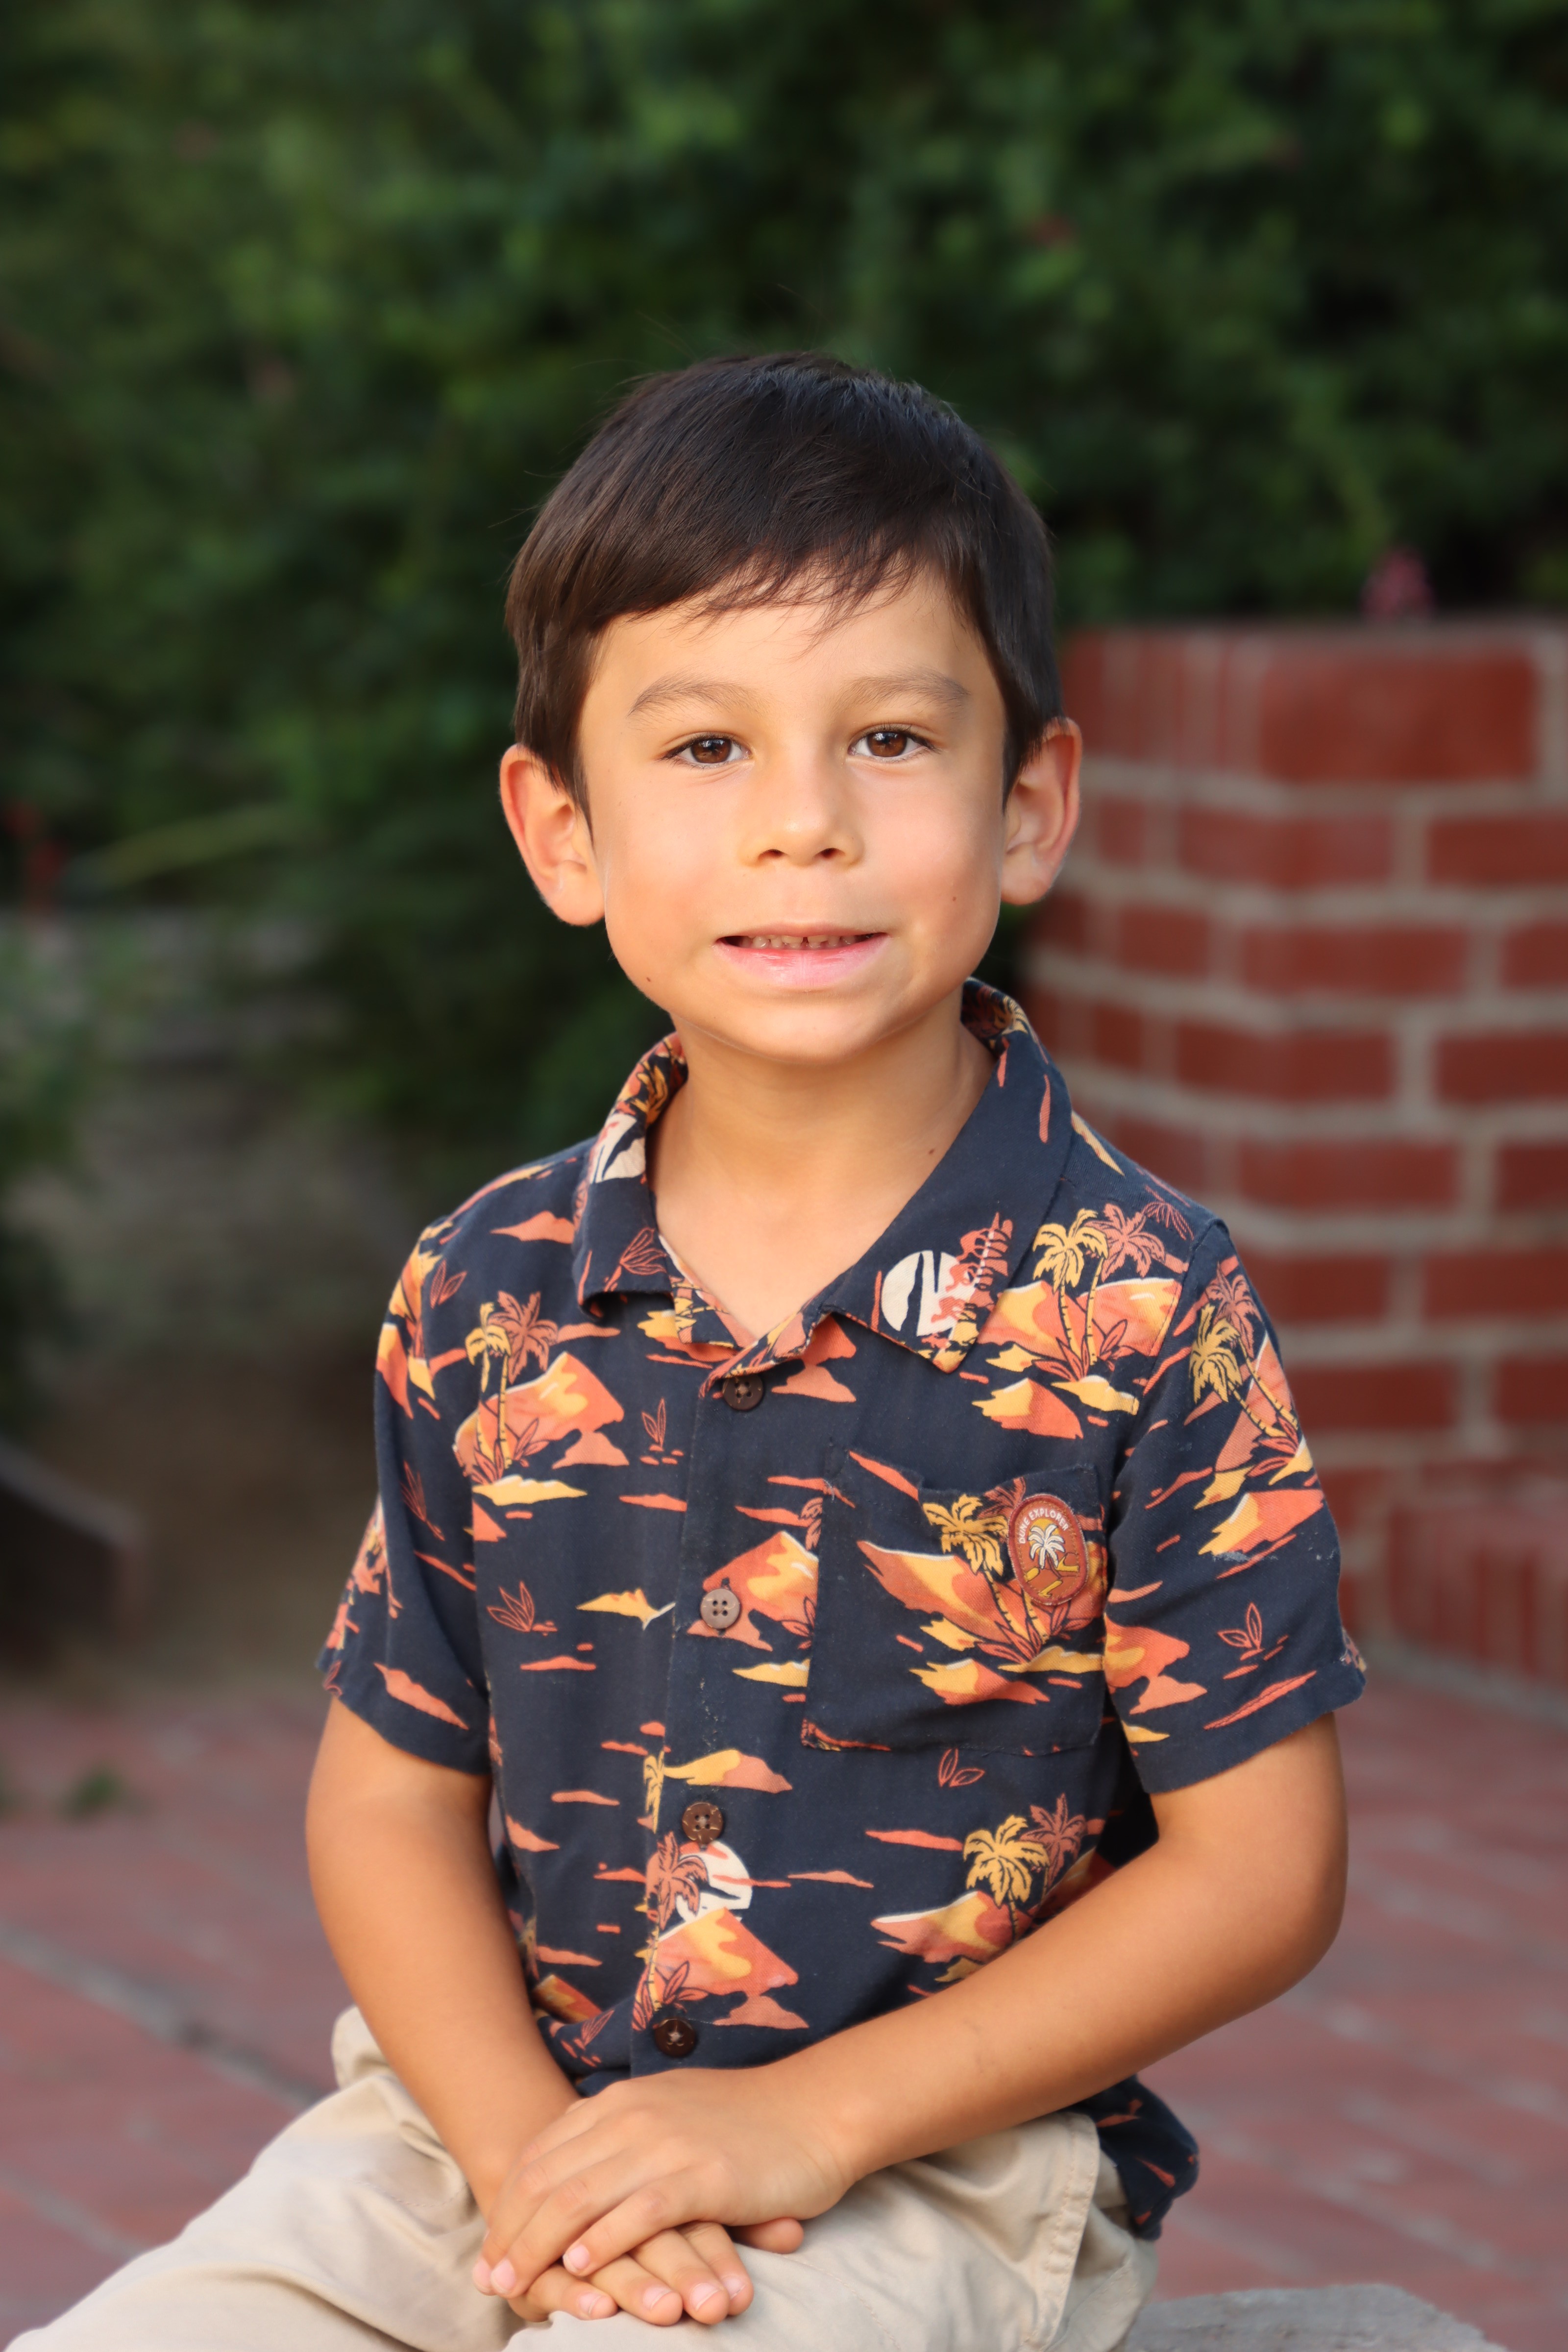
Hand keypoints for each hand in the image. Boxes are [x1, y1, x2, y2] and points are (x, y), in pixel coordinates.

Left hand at [475, 2063, 846, 2308]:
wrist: (816, 2110)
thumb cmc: (744, 2121)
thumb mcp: (667, 2112)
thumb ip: (622, 2136)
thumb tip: (575, 2176)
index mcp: (621, 2101)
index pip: (542, 2154)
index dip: (509, 2205)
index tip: (490, 2250)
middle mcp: (634, 2115)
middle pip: (550, 2178)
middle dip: (512, 2232)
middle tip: (490, 2279)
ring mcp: (667, 2143)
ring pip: (581, 2197)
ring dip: (540, 2246)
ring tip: (517, 2283)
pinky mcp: (703, 2176)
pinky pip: (639, 2212)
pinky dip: (603, 2242)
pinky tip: (580, 2268)